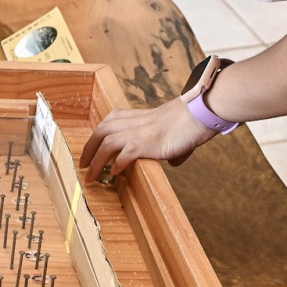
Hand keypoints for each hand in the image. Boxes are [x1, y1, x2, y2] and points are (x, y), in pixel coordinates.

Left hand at [79, 98, 217, 182]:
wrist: (203, 111)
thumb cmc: (194, 120)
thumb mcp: (177, 131)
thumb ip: (171, 146)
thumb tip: (174, 160)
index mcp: (142, 116)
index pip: (111, 120)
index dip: (98, 134)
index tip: (91, 148)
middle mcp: (137, 122)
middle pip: (103, 130)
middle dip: (89, 147)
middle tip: (83, 164)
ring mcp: (143, 131)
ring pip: (108, 142)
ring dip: (96, 160)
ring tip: (90, 175)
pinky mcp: (151, 142)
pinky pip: (126, 152)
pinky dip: (117, 163)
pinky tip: (114, 174)